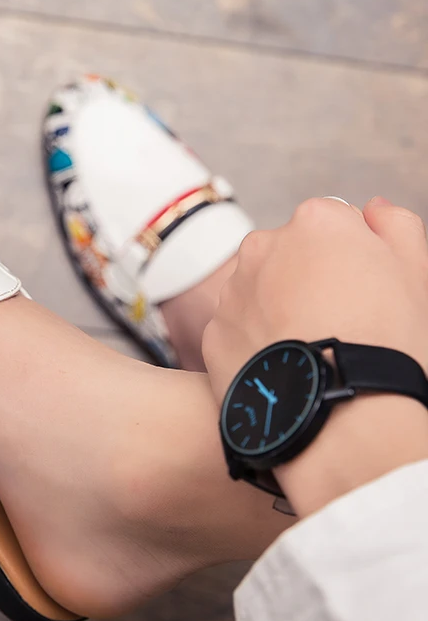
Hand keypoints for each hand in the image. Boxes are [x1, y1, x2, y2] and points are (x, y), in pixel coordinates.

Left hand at [203, 197, 427, 514]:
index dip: (349, 259)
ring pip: (256, 292)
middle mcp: (263, 247)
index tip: (360, 291)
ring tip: (310, 350)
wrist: (341, 412)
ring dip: (275, 310)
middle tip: (336, 322)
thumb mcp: (416, 271)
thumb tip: (371, 208)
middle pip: (287, 256)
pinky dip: (254, 344)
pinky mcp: (213, 333)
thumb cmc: (387, 340)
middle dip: (305, 279)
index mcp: (315, 221)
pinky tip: (283, 369)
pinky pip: (236, 331)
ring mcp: (232, 291)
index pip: (330, 225)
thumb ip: (394, 225)